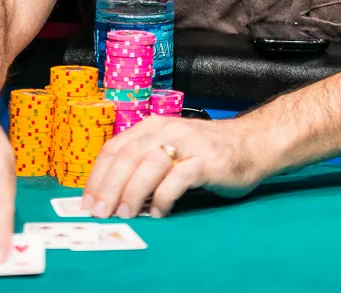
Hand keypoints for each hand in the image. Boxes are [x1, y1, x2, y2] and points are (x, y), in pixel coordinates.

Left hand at [81, 116, 266, 218]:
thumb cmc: (206, 151)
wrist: (252, 142)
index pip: (114, 149)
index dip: (97, 176)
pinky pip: (178, 178)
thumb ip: (145, 165)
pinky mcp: (206, 160)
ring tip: (126, 214)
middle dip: (109, 187)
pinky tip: (160, 212)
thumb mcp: (170, 149)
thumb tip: (114, 196)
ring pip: (148, 165)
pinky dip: (164, 197)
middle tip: (100, 212)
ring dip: (133, 192)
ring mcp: (187, 143)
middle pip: (127, 157)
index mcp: (152, 127)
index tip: (88, 201)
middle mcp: (166, 131)